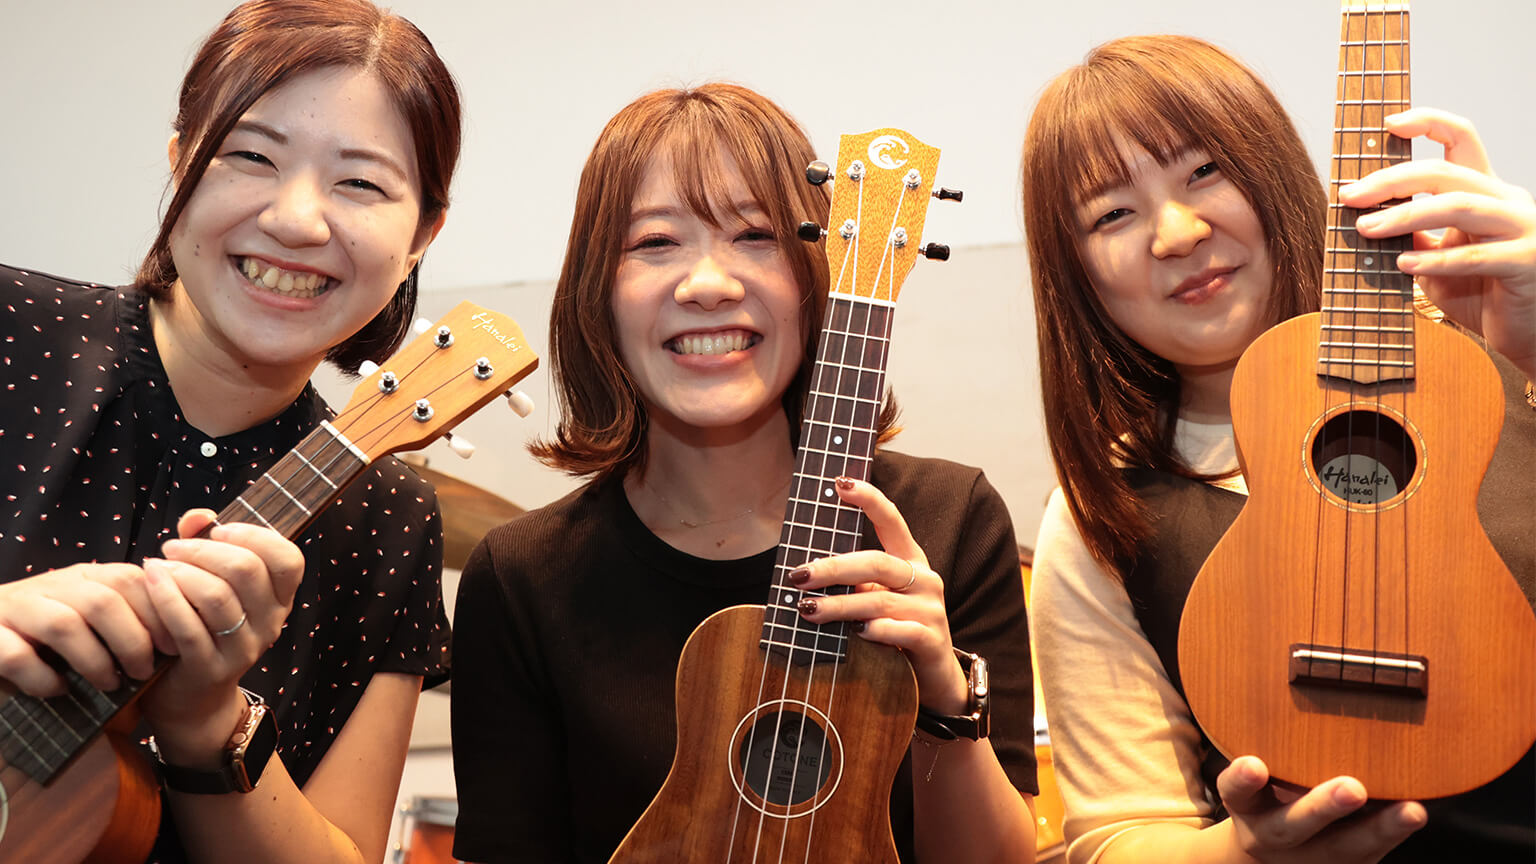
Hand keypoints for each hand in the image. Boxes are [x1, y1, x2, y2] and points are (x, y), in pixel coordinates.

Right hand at [0, 562, 173, 695]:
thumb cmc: (53, 642)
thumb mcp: (93, 622)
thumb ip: (126, 622)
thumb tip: (179, 641)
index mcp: (82, 577)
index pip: (130, 578)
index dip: (159, 612)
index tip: (176, 645)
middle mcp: (50, 586)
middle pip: (103, 600)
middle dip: (132, 640)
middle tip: (143, 672)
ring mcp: (15, 609)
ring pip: (65, 625)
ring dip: (95, 660)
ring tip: (109, 685)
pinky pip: (17, 657)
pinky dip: (44, 678)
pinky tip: (58, 690)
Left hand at [138, 509, 303, 754]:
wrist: (189, 696)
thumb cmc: (198, 625)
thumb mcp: (210, 581)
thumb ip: (206, 541)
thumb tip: (198, 516)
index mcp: (279, 600)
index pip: (288, 559)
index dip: (255, 535)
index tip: (220, 529)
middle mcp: (270, 624)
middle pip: (247, 570)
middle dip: (203, 549)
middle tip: (173, 548)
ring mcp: (243, 649)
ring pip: (216, 596)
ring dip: (180, 572)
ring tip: (157, 565)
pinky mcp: (210, 669)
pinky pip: (187, 627)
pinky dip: (165, 597)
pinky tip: (149, 581)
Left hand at [787, 476, 969, 715]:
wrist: (934, 675)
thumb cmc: (897, 628)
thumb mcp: (878, 598)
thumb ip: (855, 581)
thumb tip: (805, 572)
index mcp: (911, 559)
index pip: (891, 520)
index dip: (868, 499)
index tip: (840, 483)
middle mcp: (924, 578)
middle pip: (876, 562)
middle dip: (832, 568)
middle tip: (798, 575)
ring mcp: (931, 609)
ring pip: (880, 600)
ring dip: (840, 605)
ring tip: (808, 610)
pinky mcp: (932, 639)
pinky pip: (901, 630)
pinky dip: (877, 630)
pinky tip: (857, 633)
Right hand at [1216, 756, 1424, 862]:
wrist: (1275, 851)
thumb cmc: (1267, 791)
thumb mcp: (1256, 770)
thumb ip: (1266, 742)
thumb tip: (1292, 677)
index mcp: (1246, 806)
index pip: (1235, 791)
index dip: (1241, 780)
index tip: (1253, 764)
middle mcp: (1274, 833)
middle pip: (1291, 826)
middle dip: (1322, 808)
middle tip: (1352, 789)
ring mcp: (1312, 855)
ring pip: (1344, 846)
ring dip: (1378, 829)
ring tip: (1411, 811)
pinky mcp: (1347, 863)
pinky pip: (1371, 851)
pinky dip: (1394, 832)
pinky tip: (1414, 812)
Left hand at [1340, 107, 1535, 378]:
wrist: (1527, 334)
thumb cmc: (1482, 294)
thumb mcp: (1438, 259)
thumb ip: (1413, 235)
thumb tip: (1367, 217)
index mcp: (1488, 192)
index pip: (1463, 138)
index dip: (1429, 122)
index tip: (1389, 122)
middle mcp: (1509, 201)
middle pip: (1447, 172)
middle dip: (1392, 180)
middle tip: (1350, 196)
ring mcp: (1524, 229)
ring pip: (1461, 206)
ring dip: (1407, 214)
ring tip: (1367, 228)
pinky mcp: (1528, 261)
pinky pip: (1477, 256)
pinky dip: (1436, 260)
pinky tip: (1403, 265)